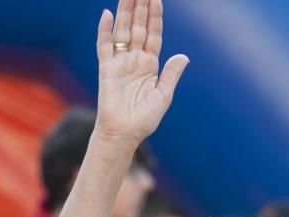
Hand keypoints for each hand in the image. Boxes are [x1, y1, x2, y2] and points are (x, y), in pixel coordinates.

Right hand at [95, 0, 188, 143]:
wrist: (124, 133)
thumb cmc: (144, 119)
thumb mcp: (163, 95)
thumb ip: (171, 74)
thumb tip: (184, 56)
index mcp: (150, 64)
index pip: (153, 34)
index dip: (155, 17)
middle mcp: (134, 59)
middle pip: (138, 27)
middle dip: (140, 7)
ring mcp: (119, 62)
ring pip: (123, 31)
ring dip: (125, 12)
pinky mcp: (106, 68)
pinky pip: (104, 46)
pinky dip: (105, 30)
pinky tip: (108, 14)